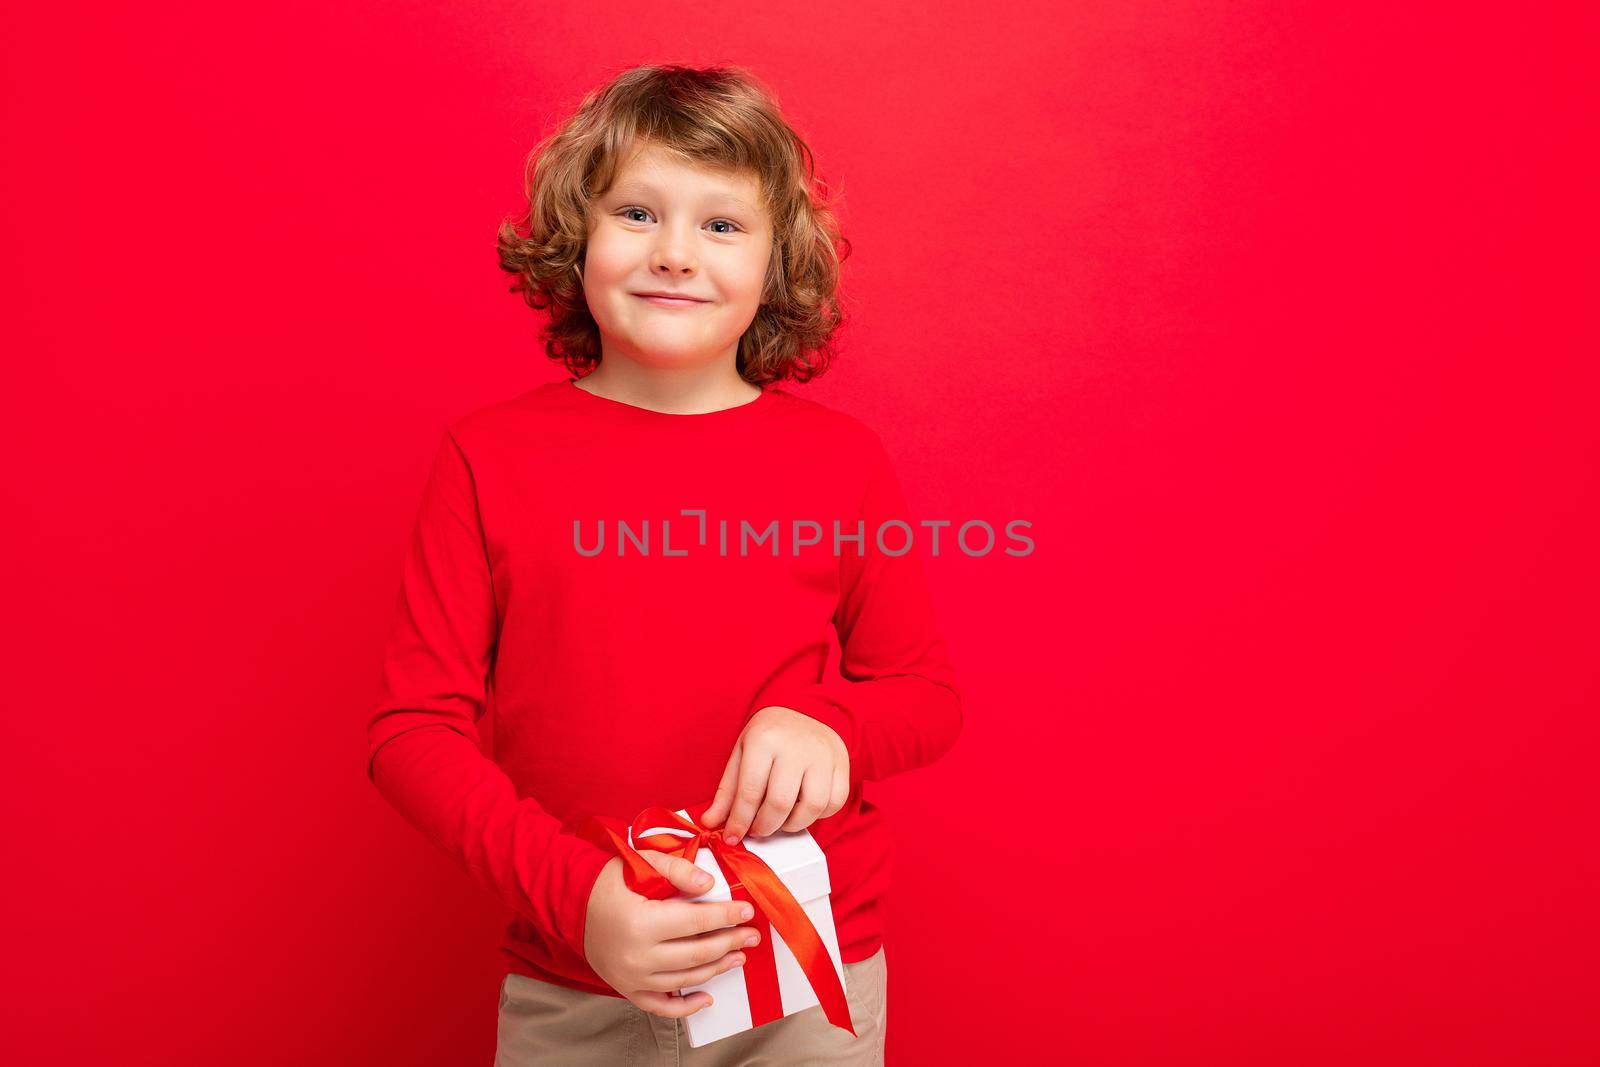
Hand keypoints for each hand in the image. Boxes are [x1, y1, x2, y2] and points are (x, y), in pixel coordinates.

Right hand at [584, 853, 762, 1017]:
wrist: (570, 904)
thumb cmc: (606, 880)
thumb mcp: (640, 863)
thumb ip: (676, 870)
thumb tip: (708, 884)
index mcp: (639, 923)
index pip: (694, 922)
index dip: (725, 916)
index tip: (747, 911)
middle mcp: (635, 956)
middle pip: (695, 954)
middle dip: (729, 942)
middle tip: (751, 935)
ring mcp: (631, 977)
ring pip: (685, 980)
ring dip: (716, 968)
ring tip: (738, 956)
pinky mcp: (627, 988)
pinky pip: (661, 1007)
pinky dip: (686, 1007)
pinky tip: (707, 998)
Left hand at [699, 705, 849, 844]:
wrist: (802, 709)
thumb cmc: (768, 736)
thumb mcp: (741, 755)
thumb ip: (727, 792)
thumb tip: (710, 822)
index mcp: (764, 740)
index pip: (749, 792)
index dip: (739, 822)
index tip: (734, 837)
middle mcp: (795, 746)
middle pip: (780, 803)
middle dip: (765, 827)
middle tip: (758, 828)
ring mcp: (822, 754)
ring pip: (812, 807)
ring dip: (793, 824)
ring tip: (781, 819)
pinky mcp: (841, 763)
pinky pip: (835, 802)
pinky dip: (819, 815)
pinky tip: (804, 808)